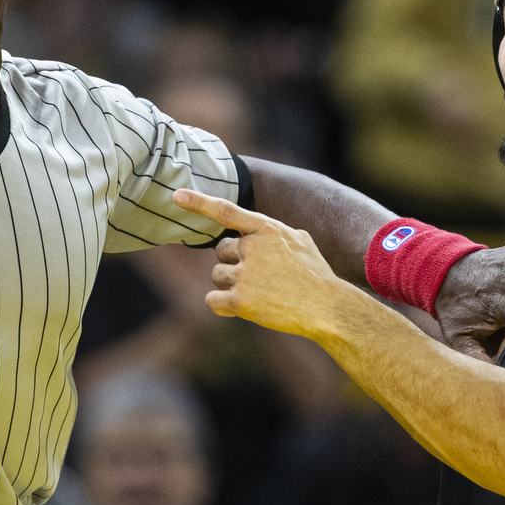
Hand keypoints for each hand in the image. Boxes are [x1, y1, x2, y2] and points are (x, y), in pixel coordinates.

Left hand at [172, 189, 345, 337]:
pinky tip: (243, 308)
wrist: (328, 307)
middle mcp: (253, 248)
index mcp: (267, 229)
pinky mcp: (241, 301)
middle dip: (235, 263)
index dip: (199, 202)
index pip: (227, 212)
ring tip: (260, 293)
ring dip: (231, 285)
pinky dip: (223, 306)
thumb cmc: (316, 274)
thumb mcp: (302, 241)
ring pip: (217, 276)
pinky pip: (213, 299)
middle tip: (261, 277)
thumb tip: (267, 233)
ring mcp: (246, 275)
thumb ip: (277, 233)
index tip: (177, 196)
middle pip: (221, 252)